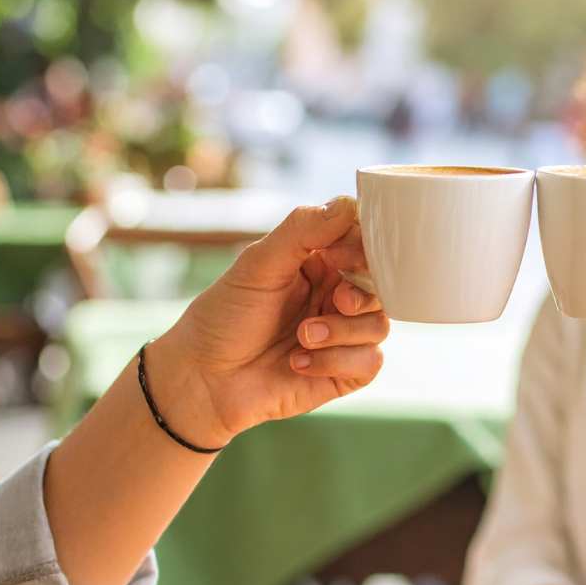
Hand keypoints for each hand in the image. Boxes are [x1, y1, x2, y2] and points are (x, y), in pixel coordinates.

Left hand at [145, 197, 387, 446]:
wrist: (203, 380)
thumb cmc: (223, 318)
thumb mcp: (258, 264)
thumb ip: (303, 229)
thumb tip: (350, 204)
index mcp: (318, 263)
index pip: (363, 242)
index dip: (363, 248)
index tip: (339, 258)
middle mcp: (334, 296)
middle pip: (382, 285)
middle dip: (363, 293)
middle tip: (336, 302)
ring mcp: (342, 336)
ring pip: (379, 324)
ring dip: (342, 332)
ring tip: (302, 338)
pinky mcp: (343, 373)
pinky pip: (370, 361)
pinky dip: (336, 361)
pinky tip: (298, 363)